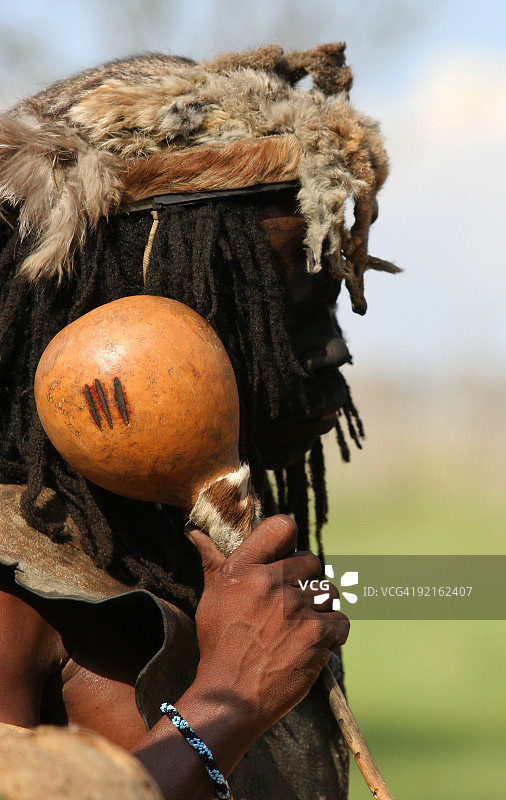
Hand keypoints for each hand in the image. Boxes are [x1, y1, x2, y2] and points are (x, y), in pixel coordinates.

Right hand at [187, 514, 348, 736]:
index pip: (281, 526)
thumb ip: (213, 561)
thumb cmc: (218, 646)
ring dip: (320, 608)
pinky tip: (314, 642)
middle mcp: (270, 582)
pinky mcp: (317, 634)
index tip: (286, 557)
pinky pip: (340, 621)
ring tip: (301, 626)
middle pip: (311, 562)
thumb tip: (195, 531)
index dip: (289, 540)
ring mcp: (296, 608)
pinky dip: (332, 633)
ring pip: (329, 592)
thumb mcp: (211, 597)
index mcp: (243, 569)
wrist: (230, 698)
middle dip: (306, 581)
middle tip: (292, 603)